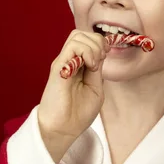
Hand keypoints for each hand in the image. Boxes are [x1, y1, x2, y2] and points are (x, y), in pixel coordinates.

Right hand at [37, 29, 109, 161]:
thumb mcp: (95, 88)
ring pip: (77, 35)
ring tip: (94, 65)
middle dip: (97, 42)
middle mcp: (69, 61)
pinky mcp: (58, 68)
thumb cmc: (78, 113)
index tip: (105, 56)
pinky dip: (87, 51)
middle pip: (82, 33)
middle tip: (100, 60)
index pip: (88, 39)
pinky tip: (90, 66)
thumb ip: (97, 70)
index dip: (100, 43)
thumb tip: (101, 53)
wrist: (63, 129)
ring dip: (93, 47)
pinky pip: (72, 47)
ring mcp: (63, 63)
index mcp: (78, 65)